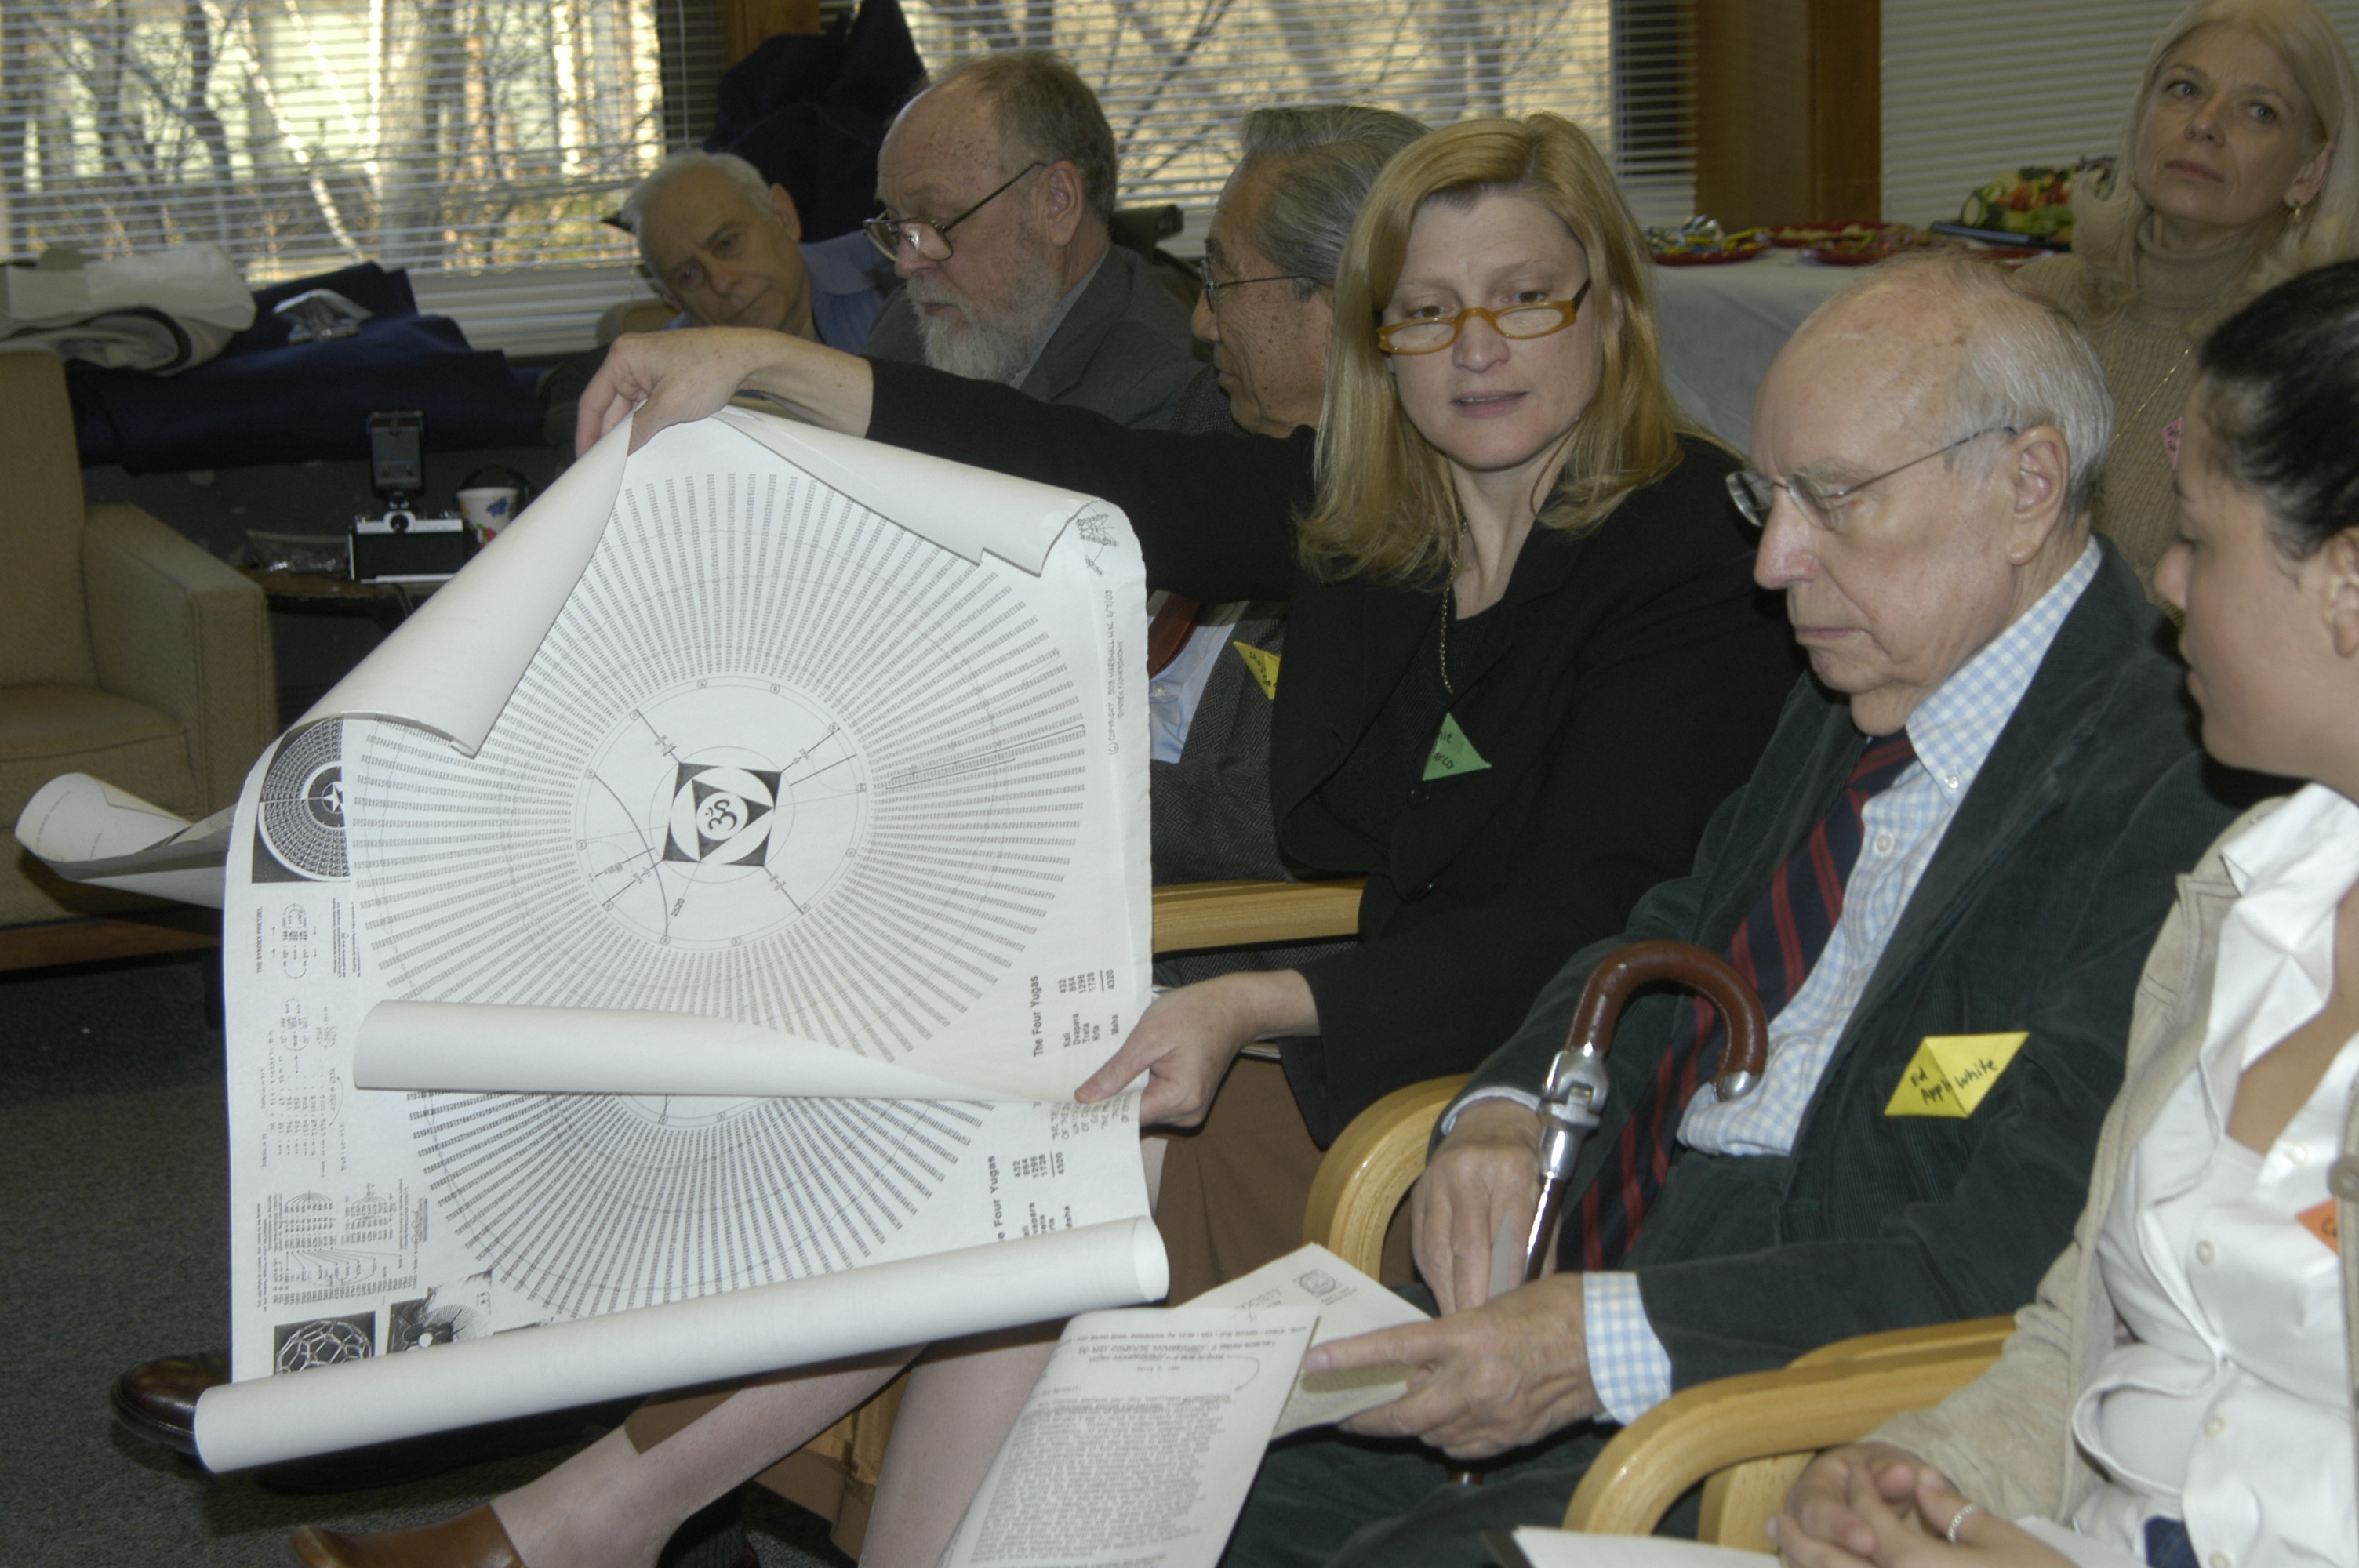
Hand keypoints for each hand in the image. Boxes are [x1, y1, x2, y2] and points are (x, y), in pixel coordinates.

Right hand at [573, 328, 871, 456]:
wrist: (748, 358)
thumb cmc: (711, 368)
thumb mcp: (670, 406)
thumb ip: (639, 429)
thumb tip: (618, 451)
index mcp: (623, 357)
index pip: (593, 401)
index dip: (587, 433)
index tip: (585, 459)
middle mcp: (630, 360)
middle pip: (609, 407)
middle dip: (608, 436)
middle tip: (603, 469)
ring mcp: (647, 370)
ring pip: (627, 409)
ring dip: (628, 433)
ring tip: (621, 463)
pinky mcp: (662, 379)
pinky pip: (644, 407)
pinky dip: (643, 426)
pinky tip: (642, 446)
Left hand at [1075, 970, 1315, 1127]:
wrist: (1232, 1006)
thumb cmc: (1195, 1013)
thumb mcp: (1149, 1036)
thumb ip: (1117, 1071)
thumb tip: (1085, 1098)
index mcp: (1180, 1098)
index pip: (1128, 1118)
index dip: (1098, 1111)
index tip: (1068, 1106)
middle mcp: (1188, 1112)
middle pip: (1135, 1117)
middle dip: (1109, 1101)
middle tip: (1076, 1087)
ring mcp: (1190, 1108)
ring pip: (1143, 1110)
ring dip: (1124, 1093)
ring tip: (1103, 1073)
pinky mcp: (1188, 1100)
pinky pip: (1154, 1101)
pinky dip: (1139, 1088)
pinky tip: (1127, 1072)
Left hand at [1305, 1273, 1597, 1459]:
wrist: (1619, 1343)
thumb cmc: (1562, 1306)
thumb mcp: (1498, 1301)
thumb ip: (1455, 1332)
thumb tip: (1417, 1351)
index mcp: (1471, 1337)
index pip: (1395, 1350)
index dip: (1350, 1359)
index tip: (1317, 1363)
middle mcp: (1478, 1382)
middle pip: (1403, 1412)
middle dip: (1366, 1416)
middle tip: (1342, 1411)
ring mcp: (1497, 1416)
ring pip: (1430, 1434)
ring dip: (1407, 1424)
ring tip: (1390, 1411)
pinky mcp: (1515, 1436)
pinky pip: (1464, 1447)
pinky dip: (1445, 1436)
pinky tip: (1442, 1422)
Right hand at [1412, 1101, 1542, 1315]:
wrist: (1491, 1123)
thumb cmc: (1527, 1170)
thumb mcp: (1546, 1198)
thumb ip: (1540, 1246)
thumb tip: (1531, 1300)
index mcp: (1512, 1170)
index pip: (1508, 1236)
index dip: (1506, 1282)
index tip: (1506, 1317)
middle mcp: (1470, 1172)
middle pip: (1468, 1246)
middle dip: (1472, 1295)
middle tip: (1476, 1332)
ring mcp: (1438, 1181)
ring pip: (1438, 1248)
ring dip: (1447, 1292)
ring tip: (1458, 1324)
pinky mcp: (1418, 1193)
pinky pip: (1422, 1243)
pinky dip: (1433, 1275)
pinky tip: (1444, 1296)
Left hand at [1775, 1450, 2073, 1567]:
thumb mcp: (2007, 1543)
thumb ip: (1953, 1510)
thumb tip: (1917, 1480)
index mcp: (1920, 1567)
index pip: (1871, 1523)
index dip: (1860, 1495)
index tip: (1853, 1475)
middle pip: (1835, 1567)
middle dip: (1802, 1541)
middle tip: (1778, 1521)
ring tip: (1789, 1551)